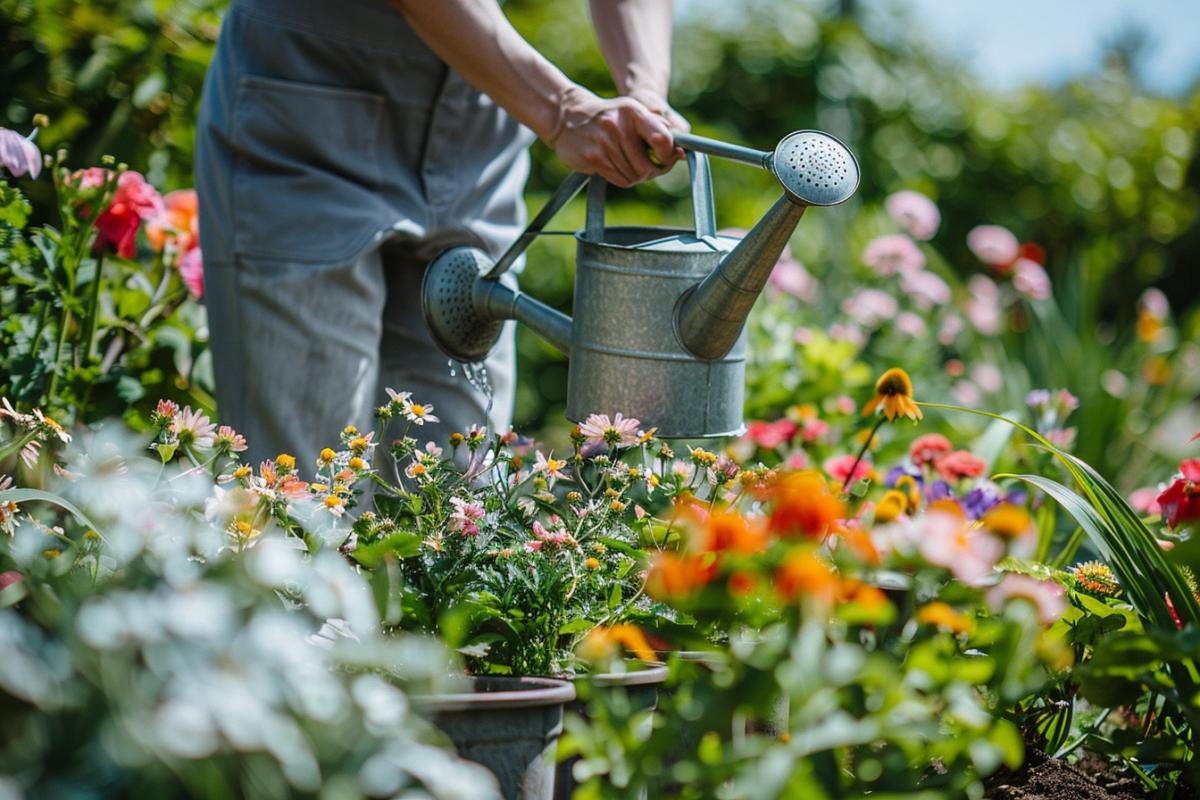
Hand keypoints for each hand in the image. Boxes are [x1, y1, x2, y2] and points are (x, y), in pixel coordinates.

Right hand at [547, 86, 681, 187]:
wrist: (566, 116)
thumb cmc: (608, 117)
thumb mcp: (632, 112)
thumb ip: (657, 129)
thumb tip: (682, 154)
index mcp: (633, 112)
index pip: (663, 139)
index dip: (669, 156)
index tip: (667, 159)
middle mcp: (618, 126)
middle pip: (647, 167)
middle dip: (650, 172)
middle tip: (645, 168)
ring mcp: (603, 143)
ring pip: (633, 176)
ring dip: (634, 176)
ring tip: (625, 164)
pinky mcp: (592, 158)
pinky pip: (619, 180)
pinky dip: (621, 178)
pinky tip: (614, 166)